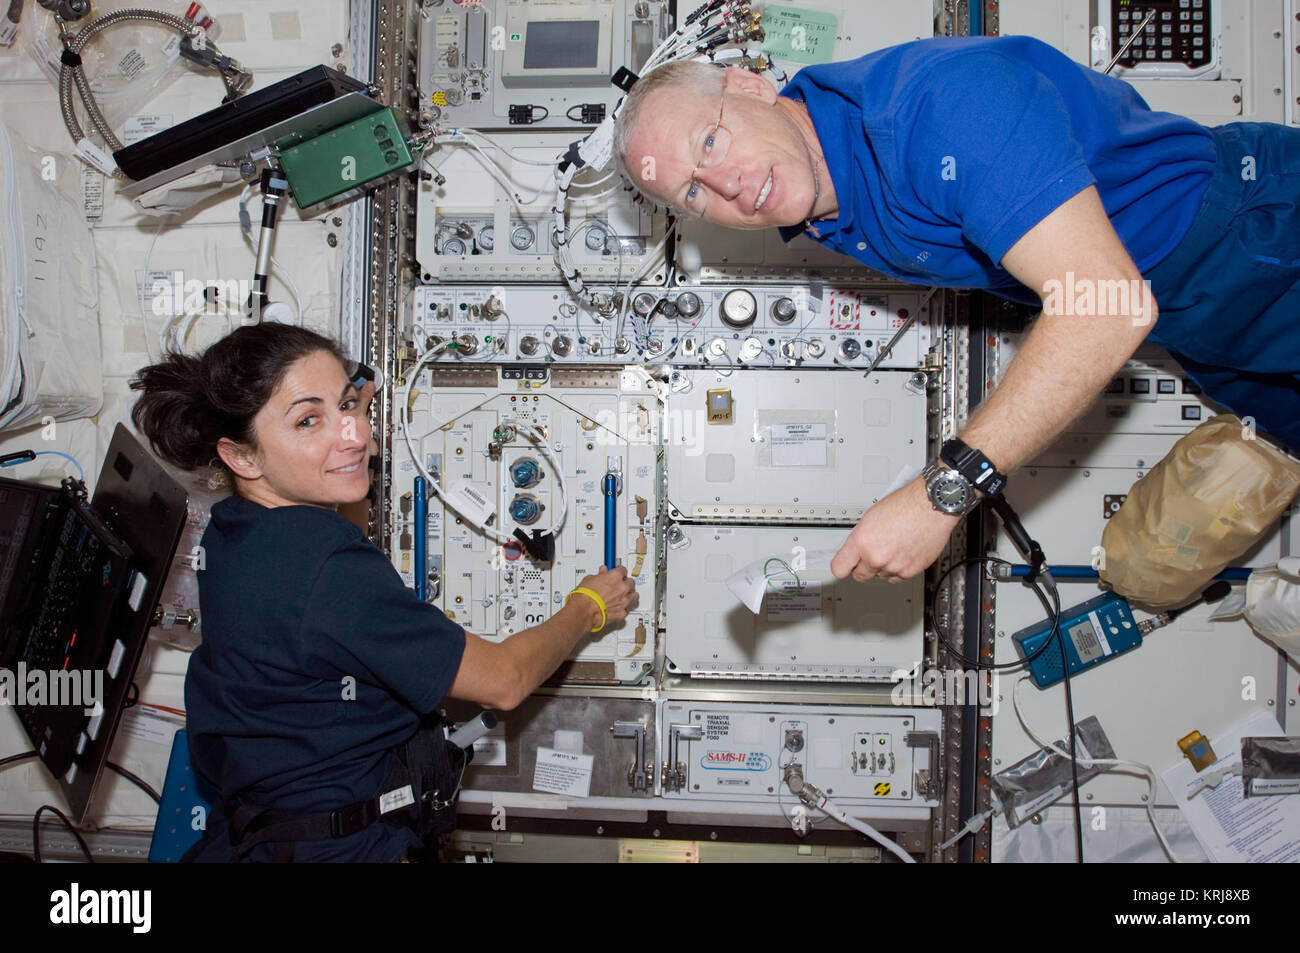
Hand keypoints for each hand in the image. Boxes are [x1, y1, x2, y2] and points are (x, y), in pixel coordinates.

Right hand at [574, 565, 638, 630]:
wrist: (585, 611)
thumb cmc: (585, 596)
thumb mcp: (589, 579)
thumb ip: (599, 575)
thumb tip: (601, 573)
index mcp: (615, 577)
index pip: (623, 570)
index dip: (620, 571)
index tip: (618, 571)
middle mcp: (622, 588)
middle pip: (631, 582)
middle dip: (626, 583)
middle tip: (621, 584)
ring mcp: (624, 601)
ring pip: (634, 596)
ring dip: (631, 595)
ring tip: (626, 595)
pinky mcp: (622, 613)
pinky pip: (626, 610)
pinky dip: (623, 609)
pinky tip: (619, 608)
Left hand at [830, 477, 959, 582]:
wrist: (931, 506)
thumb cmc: (906, 505)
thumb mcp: (871, 517)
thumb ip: (861, 539)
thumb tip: (856, 551)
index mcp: (862, 542)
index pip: (839, 568)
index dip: (842, 566)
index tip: (844, 565)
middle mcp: (876, 557)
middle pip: (860, 575)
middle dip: (863, 567)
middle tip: (870, 555)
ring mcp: (894, 566)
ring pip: (880, 576)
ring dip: (883, 566)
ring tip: (893, 546)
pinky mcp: (911, 571)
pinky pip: (898, 577)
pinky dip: (899, 569)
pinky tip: (903, 552)